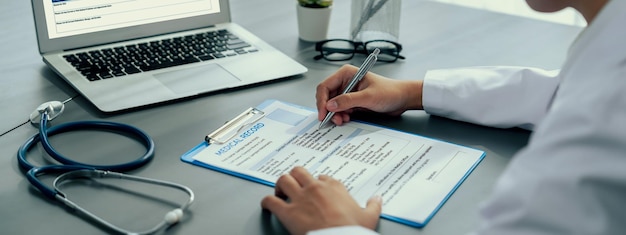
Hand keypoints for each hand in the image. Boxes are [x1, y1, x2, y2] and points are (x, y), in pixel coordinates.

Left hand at [261, 167, 381, 234]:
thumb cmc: (352, 230)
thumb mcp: (369, 216)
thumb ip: (373, 205)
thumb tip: (378, 199)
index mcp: (334, 187)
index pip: (323, 177)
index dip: (318, 183)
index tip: (317, 188)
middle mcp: (315, 188)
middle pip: (300, 171)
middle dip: (296, 177)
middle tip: (294, 185)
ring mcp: (300, 198)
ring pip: (283, 180)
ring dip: (279, 185)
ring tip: (280, 191)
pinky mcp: (287, 212)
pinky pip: (270, 201)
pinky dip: (266, 202)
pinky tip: (267, 205)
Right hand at [316, 64, 423, 125]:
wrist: (402, 99)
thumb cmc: (390, 91)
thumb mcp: (368, 97)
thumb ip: (348, 101)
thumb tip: (330, 105)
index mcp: (347, 74)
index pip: (325, 86)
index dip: (322, 101)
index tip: (324, 113)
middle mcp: (345, 82)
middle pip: (327, 97)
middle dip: (329, 110)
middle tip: (333, 120)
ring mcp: (348, 92)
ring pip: (333, 105)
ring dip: (335, 114)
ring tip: (342, 120)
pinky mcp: (353, 102)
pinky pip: (341, 110)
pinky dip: (341, 116)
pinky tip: (346, 119)